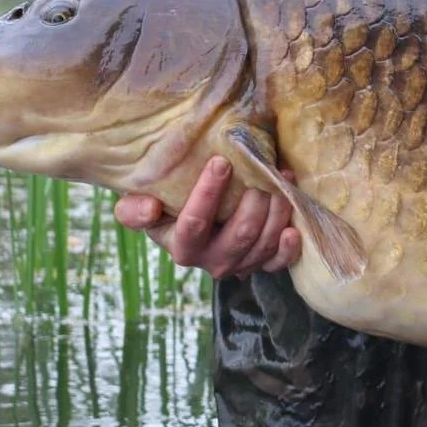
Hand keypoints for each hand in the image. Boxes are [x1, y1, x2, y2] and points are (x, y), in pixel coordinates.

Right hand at [113, 156, 301, 279]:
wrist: (191, 218)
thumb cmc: (167, 204)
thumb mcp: (141, 204)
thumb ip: (133, 209)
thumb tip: (149, 207)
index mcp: (181, 247)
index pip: (193, 224)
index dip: (207, 195)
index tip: (221, 162)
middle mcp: (211, 261)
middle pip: (239, 235)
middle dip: (254, 201)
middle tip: (263, 170)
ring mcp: (239, 265)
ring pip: (262, 243)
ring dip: (276, 210)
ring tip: (282, 177)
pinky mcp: (261, 264)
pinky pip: (278, 263)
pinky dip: (288, 247)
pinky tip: (293, 229)